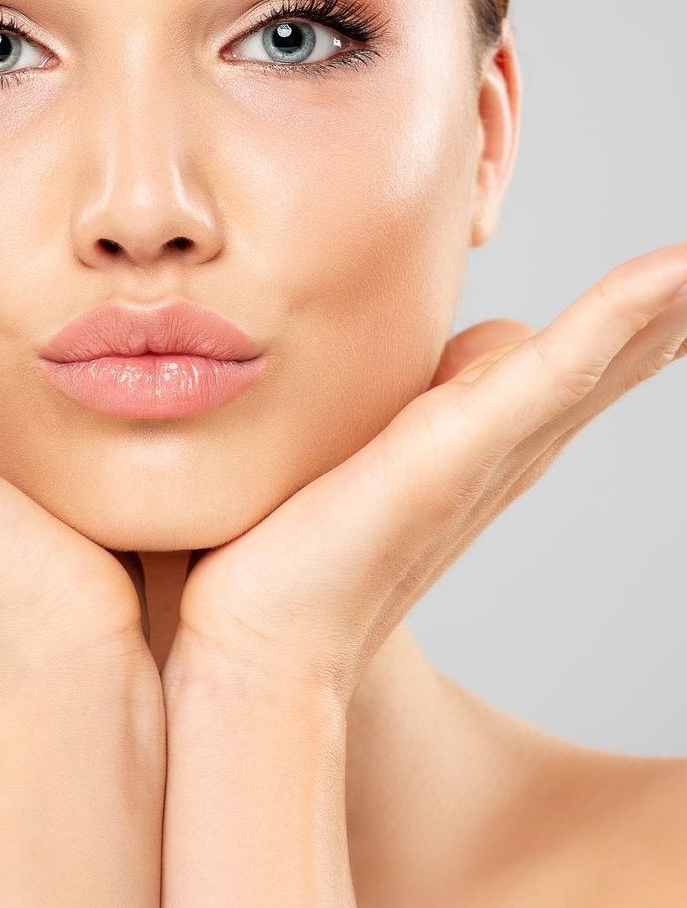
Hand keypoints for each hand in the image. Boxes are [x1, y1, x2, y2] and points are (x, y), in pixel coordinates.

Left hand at [168, 240, 686, 705]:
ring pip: (612, 351)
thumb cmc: (291, 550)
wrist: (262, 637)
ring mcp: (498, 441)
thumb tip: (432, 352)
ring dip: (670, 302)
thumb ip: (389, 397)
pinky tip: (680, 270)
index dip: (637, 318)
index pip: (581, 363)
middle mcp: (512, 445)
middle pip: (619, 356)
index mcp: (488, 442)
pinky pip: (565, 360)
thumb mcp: (347, 442)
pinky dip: (626, 310)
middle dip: (673, 308)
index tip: (681, 275)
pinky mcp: (464, 438)